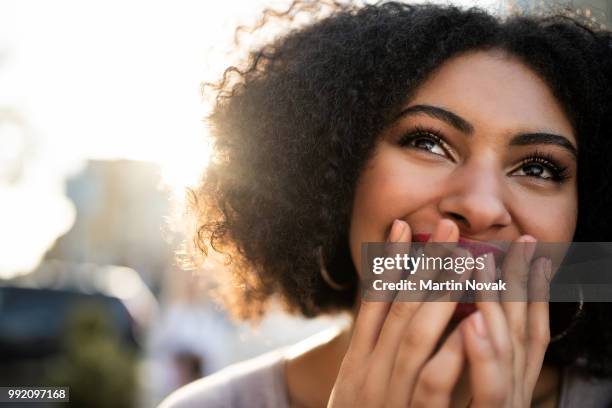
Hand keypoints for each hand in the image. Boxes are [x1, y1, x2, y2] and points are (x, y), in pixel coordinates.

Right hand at [328, 219, 473, 406]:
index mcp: (358, 359)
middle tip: (447, 227)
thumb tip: (392, 307)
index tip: (404, 225)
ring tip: (464, 262)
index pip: (373, 300)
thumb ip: (375, 349)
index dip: (389, 262)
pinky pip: (430, 384)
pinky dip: (448, 351)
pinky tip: (469, 324)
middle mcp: (368, 370)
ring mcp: (386, 394)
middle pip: (398, 308)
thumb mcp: (358, 385)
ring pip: (413, 337)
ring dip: (440, 296)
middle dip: (424, 265)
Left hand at [460, 237, 551, 406]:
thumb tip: (465, 316)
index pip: (528, 334)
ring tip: (483, 261)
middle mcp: (514, 392)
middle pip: (520, 331)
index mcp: (511, 384)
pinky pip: (489, 390)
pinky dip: (482, 355)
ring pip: (505, 351)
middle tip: (524, 241)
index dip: (535, 296)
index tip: (539, 260)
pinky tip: (472, 322)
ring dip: (494, 302)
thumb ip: (468, 360)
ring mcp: (505, 407)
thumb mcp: (463, 391)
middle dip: (521, 284)